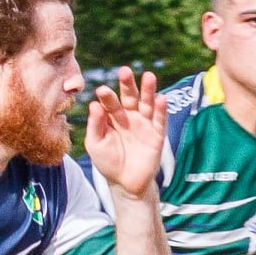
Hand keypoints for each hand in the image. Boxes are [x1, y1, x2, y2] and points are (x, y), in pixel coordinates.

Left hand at [84, 67, 166, 196]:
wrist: (126, 183)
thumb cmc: (107, 162)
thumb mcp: (95, 144)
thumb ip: (95, 125)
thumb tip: (94, 105)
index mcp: (112, 117)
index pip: (110, 103)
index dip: (107, 97)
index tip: (102, 90)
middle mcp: (129, 116)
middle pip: (129, 96)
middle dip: (128, 84)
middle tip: (124, 71)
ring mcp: (144, 124)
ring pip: (147, 103)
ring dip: (148, 90)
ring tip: (149, 76)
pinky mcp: (157, 135)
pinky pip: (159, 120)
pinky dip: (161, 110)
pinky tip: (161, 98)